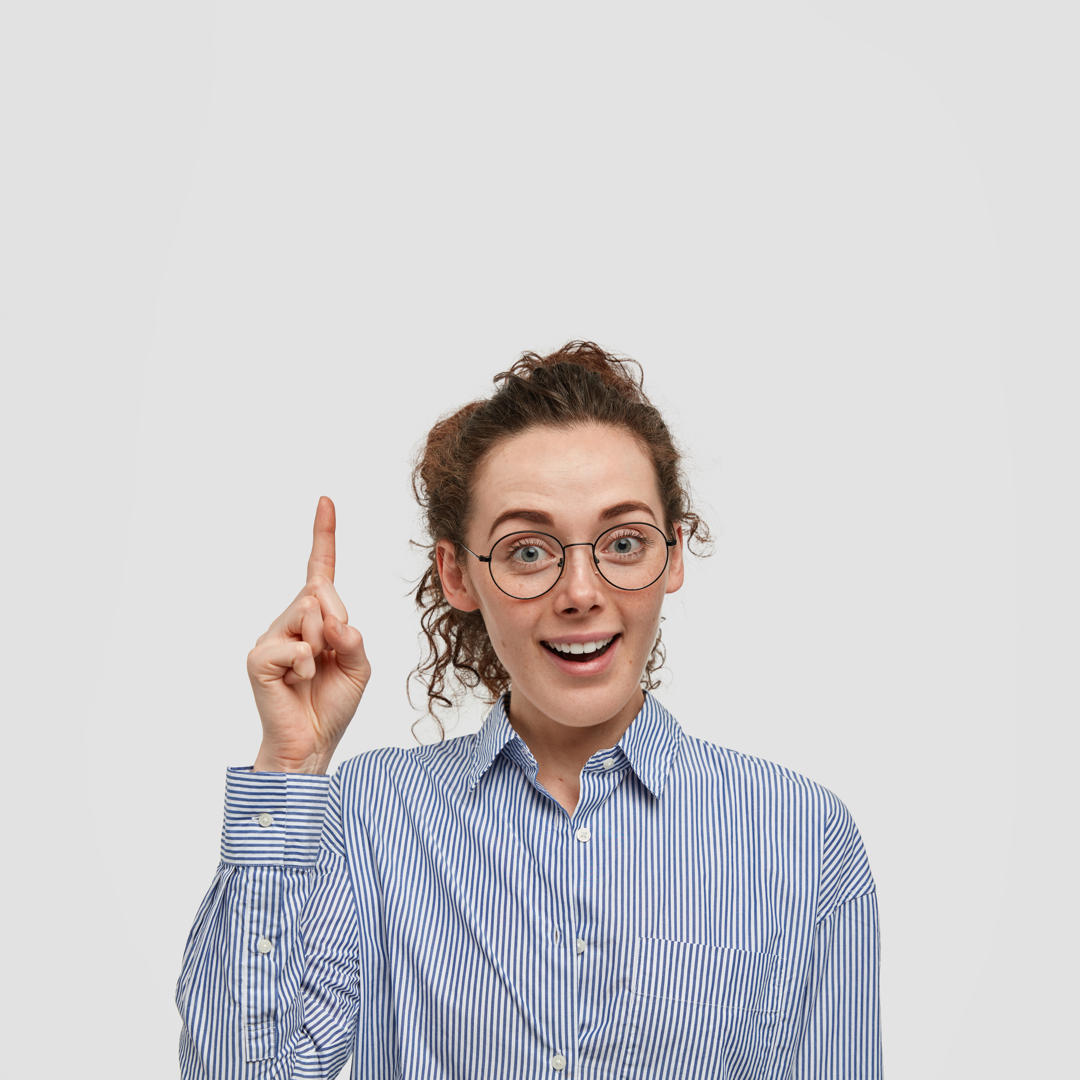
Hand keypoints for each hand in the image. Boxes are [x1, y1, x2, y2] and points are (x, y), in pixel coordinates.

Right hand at [246, 496, 370, 772]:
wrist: (311, 744)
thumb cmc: (331, 704)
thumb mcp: (358, 666)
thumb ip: (351, 637)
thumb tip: (332, 619)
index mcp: (315, 619)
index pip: (320, 571)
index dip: (323, 536)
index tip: (326, 501)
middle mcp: (288, 621)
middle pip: (322, 594)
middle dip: (337, 625)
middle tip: (329, 660)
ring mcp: (270, 637)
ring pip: (309, 614)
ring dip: (322, 646)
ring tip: (312, 675)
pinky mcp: (258, 657)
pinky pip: (294, 645)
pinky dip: (306, 665)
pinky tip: (299, 683)